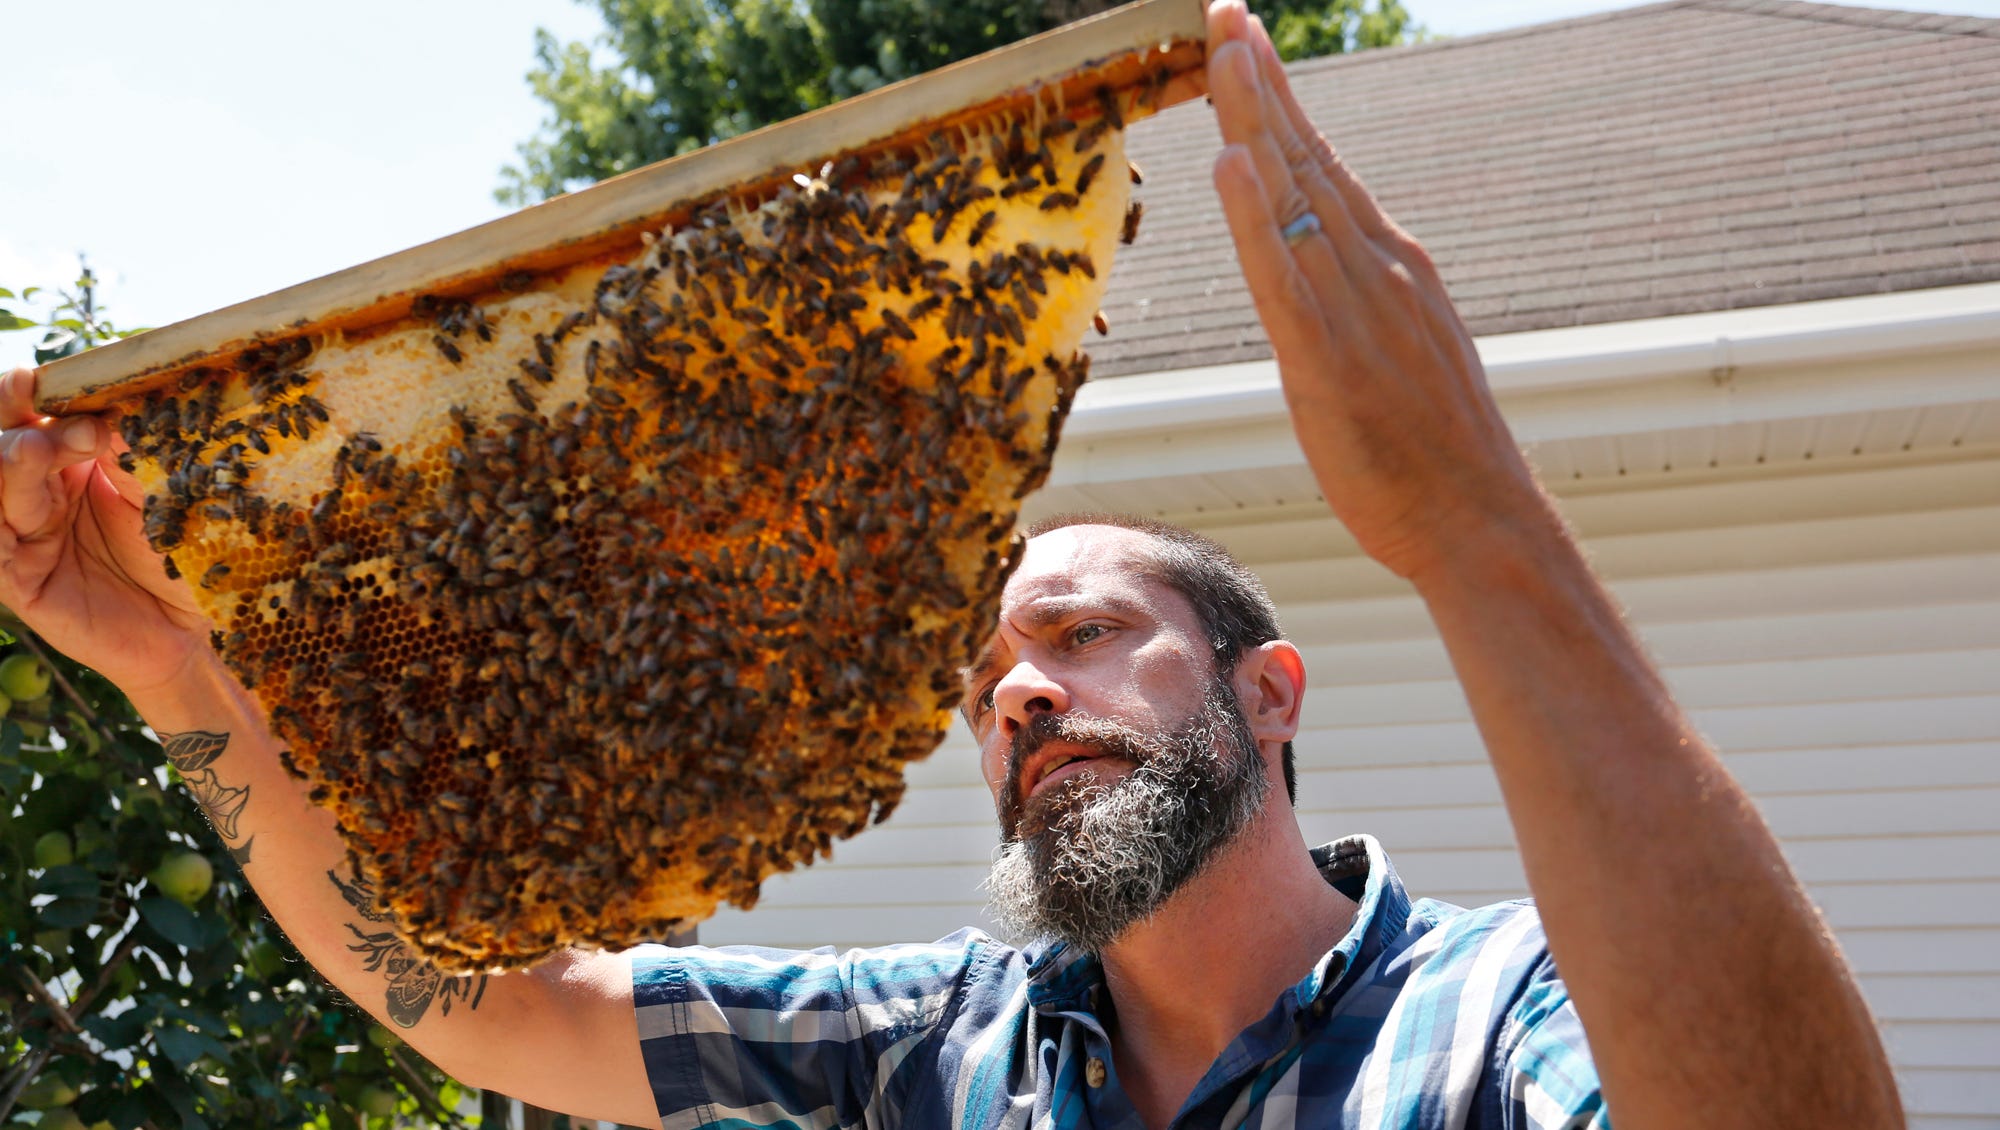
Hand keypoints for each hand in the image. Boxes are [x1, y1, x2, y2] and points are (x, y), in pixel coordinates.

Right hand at [0, 367, 211, 696]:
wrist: (198, 628)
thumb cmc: (187, 553)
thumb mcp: (162, 490)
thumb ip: (129, 449)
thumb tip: (111, 398)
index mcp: (68, 460)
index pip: (29, 414)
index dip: (24, 393)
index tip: (38, 378)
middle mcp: (39, 493)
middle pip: (0, 442)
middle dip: (15, 420)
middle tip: (56, 415)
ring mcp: (22, 536)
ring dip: (10, 461)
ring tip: (37, 448)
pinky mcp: (17, 581)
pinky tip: (13, 512)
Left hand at [1204, 1, 1548, 581]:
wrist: (1482, 523)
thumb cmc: (1434, 456)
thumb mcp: (1396, 358)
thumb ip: (1359, 307)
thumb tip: (1323, 276)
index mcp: (1391, 268)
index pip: (1323, 166)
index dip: (1279, 102)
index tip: (1245, 41)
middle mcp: (1377, 271)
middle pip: (1306, 160)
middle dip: (1260, 81)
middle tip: (1223, 9)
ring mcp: (1357, 312)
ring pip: (1295, 201)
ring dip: (1255, 120)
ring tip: (1224, 49)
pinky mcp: (1329, 363)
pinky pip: (1284, 281)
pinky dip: (1256, 220)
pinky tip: (1232, 165)